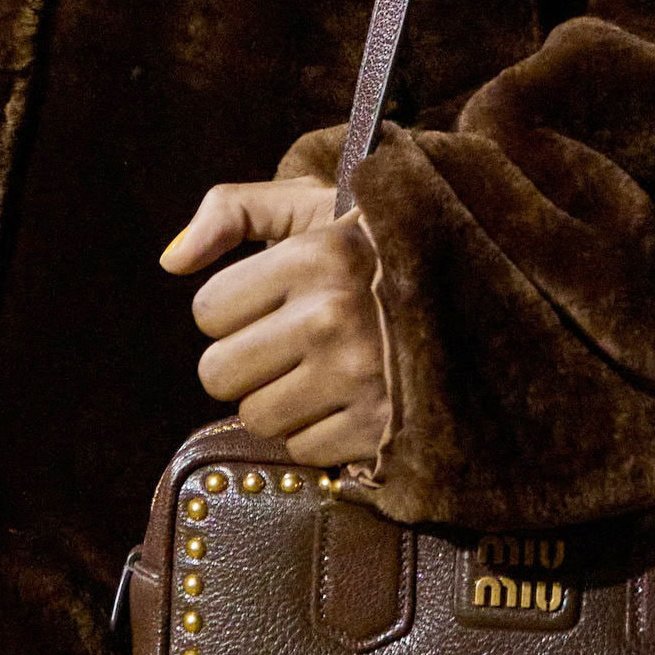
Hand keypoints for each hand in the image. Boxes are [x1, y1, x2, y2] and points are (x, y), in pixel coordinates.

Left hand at [160, 178, 388, 465]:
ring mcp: (359, 377)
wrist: (483, 292)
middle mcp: (335, 317)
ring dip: (280, 399)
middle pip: (218, 374)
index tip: (274, 299)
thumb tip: (170, 261)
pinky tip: (349, 398)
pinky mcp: (378, 428)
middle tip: (290, 341)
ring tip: (322, 370)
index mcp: (318, 255)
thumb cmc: (380, 247)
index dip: (233, 308)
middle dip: (246, 360)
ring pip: (255, 417)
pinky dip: (318, 432)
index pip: (208, 310)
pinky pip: (301, 450)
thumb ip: (235, 210)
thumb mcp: (316, 205)